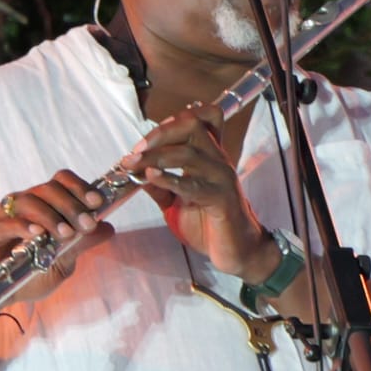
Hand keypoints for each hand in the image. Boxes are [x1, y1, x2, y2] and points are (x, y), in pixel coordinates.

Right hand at [0, 170, 113, 308]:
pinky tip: (37, 234)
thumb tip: (109, 228)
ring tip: (65, 234)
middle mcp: (20, 205)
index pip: (60, 183)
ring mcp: (0, 215)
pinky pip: (4, 223)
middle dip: (71, 204)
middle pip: (47, 188)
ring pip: (27, 201)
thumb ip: (80, 244)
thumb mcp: (61, 263)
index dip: (80, 187)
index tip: (98, 202)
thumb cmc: (25, 277)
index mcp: (40, 206)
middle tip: (86, 223)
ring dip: (50, 216)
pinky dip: (22, 226)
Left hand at [125, 104, 277, 280]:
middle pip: (192, 125)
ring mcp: (221, 178)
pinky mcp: (221, 199)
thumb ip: (160, 186)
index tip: (147, 139)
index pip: (201, 119)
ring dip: (155, 156)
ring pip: (188, 153)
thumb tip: (136, 172)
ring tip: (133, 164)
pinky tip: (151, 177)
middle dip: (159, 133)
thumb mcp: (177, 202)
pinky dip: (168, 177)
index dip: (172, 121)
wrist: (236, 252)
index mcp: (209, 157)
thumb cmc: (209, 225)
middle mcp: (218, 161)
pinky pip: (193, 184)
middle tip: (136, 149)